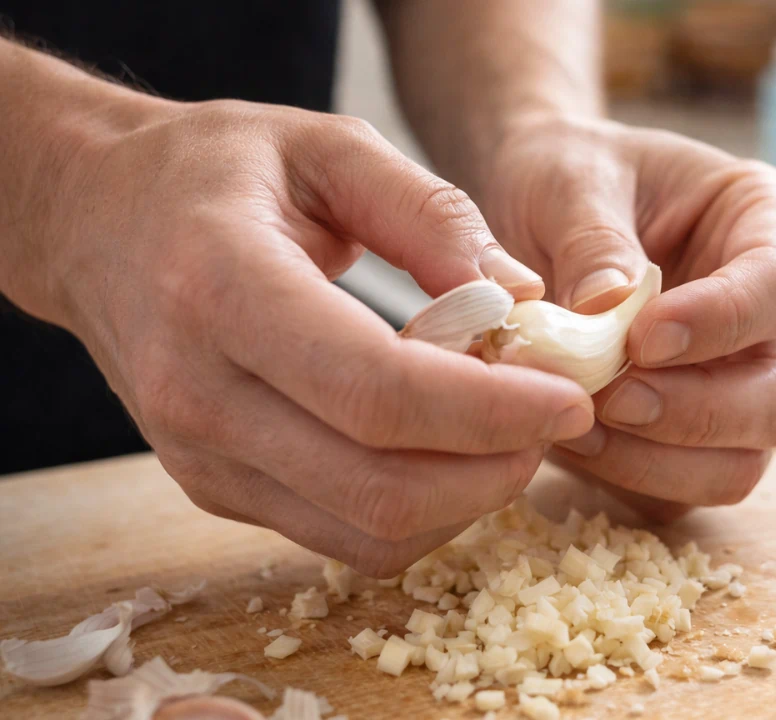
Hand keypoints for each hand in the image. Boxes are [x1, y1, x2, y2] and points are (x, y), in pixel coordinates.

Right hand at [16, 98, 595, 574]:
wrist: (98, 222)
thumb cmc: (217, 173)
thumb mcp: (327, 145)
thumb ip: (430, 212)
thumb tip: (523, 298)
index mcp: (220, 290)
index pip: (376, 392)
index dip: (489, 411)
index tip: (570, 397)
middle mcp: (198, 394)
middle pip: (379, 486)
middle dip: (497, 466)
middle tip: (556, 415)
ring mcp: (201, 458)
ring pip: (368, 532)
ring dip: (468, 498)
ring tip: (512, 430)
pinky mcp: (216, 490)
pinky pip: (344, 538)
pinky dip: (423, 512)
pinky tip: (453, 451)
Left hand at [479, 117, 775, 518]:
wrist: (536, 216)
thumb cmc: (571, 178)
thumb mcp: (572, 178)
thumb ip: (593, 239)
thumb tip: (608, 310)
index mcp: (769, 223)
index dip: (723, 321)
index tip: (644, 337)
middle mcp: (775, 317)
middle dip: (700, 412)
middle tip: (612, 398)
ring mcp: (744, 385)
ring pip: (744, 459)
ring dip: (660, 459)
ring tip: (576, 425)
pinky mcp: (698, 440)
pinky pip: (686, 488)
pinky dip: (630, 479)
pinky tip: (571, 444)